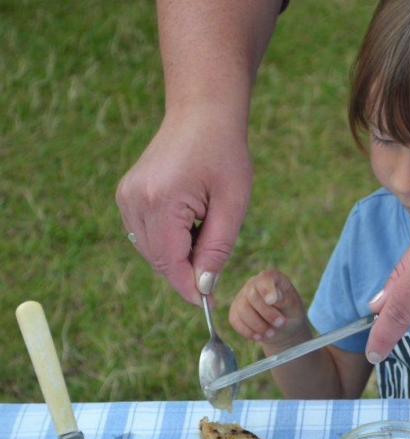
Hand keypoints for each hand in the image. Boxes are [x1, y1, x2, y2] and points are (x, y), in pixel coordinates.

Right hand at [116, 110, 252, 303]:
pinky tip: (191, 221)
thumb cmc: (225, 154)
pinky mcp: (126, 195)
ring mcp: (126, 197)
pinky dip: (168, 240)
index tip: (208, 303)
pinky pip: (146, 234)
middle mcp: (135, 201)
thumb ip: (217, 249)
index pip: (171, 263)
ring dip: (178, 255)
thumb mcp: (232, 204)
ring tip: (206, 227)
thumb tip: (205, 288)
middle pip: (158, 260)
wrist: (202, 114)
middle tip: (216, 264)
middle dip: (186, 271)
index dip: (189, 288)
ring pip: (151, 250)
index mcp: (161, 202)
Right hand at [229, 270, 309, 347]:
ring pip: (242, 309)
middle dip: (267, 313)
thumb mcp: (294, 307)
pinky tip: (259, 336)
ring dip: (258, 325)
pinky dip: (248, 331)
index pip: (265, 278)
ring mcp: (242, 297)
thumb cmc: (291, 314)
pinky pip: (235, 321)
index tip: (272, 301)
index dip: (267, 289)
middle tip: (280, 323)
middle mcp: (254, 284)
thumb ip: (284, 300)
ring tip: (271, 333)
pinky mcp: (235, 312)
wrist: (283, 329)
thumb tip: (271, 298)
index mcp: (272, 278)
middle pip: (252, 295)